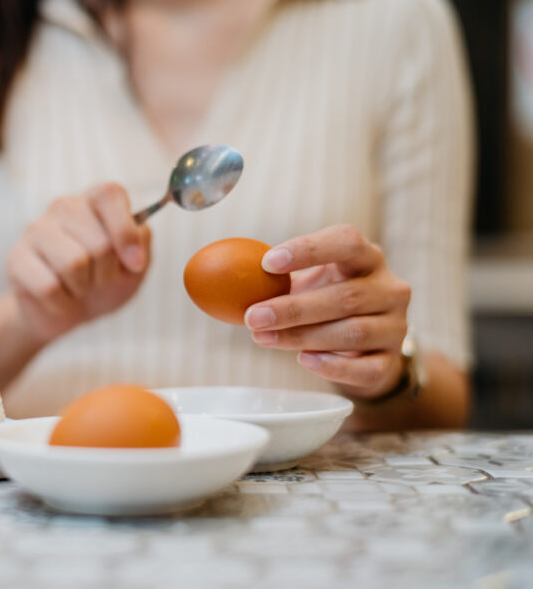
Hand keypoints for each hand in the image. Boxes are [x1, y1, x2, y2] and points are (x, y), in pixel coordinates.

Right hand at [7, 183, 150, 341]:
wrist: (67, 313)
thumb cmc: (103, 283)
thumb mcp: (134, 268)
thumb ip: (142, 245)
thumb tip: (136, 240)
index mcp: (95, 201)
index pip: (109, 194)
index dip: (125, 231)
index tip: (134, 264)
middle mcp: (64, 207)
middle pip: (99, 243)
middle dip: (106, 274)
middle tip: (99, 279)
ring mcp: (36, 230)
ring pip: (74, 263)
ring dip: (83, 288)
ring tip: (78, 287)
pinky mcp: (17, 258)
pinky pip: (48, 287)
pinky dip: (62, 303)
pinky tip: (58, 298)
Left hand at [244, 224, 410, 398]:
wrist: (362, 348)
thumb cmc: (325, 302)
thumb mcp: (306, 282)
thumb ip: (274, 278)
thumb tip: (215, 276)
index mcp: (367, 258)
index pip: (347, 242)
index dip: (308, 250)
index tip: (267, 263)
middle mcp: (389, 288)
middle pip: (345, 296)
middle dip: (294, 308)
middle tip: (253, 316)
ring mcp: (395, 326)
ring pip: (352, 332)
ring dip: (302, 336)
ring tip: (263, 338)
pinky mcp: (390, 362)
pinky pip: (364, 368)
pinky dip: (332, 366)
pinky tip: (303, 359)